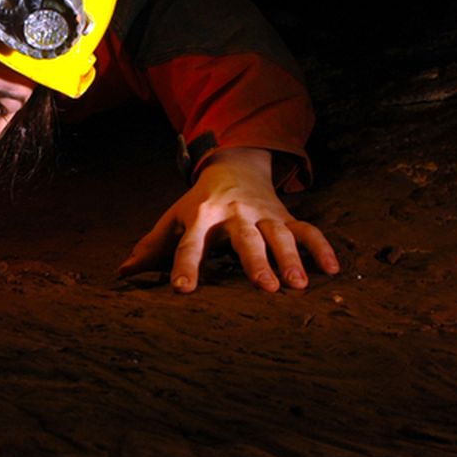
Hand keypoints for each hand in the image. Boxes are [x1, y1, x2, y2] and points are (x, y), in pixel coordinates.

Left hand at [118, 147, 339, 293]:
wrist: (235, 166)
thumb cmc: (199, 204)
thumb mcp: (173, 218)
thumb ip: (152, 247)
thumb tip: (122, 274)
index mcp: (201, 215)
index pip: (190, 243)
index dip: (185, 265)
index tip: (182, 290)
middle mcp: (234, 214)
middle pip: (246, 239)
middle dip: (256, 262)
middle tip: (267, 288)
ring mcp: (263, 214)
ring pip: (280, 235)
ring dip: (292, 259)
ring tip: (299, 286)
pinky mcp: (286, 215)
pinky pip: (307, 230)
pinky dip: (321, 247)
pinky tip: (333, 270)